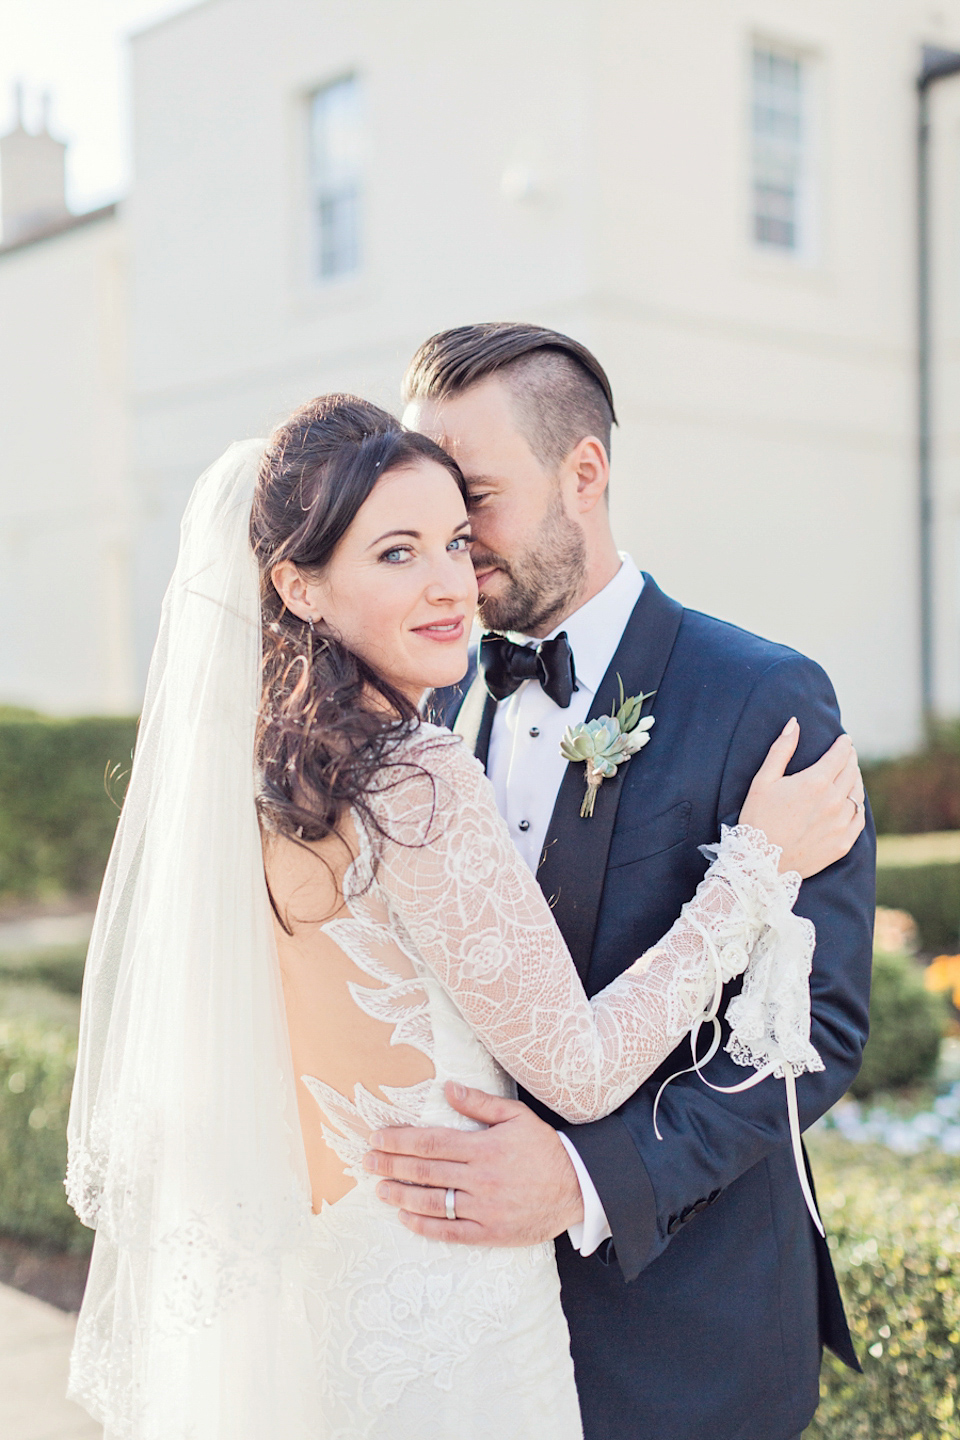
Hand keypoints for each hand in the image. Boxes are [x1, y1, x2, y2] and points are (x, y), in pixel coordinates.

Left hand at [363, 1081, 583, 1244]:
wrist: (577, 1187)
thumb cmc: (544, 1148)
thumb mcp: (516, 1116)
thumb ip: (480, 1103)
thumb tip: (448, 1088)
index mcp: (484, 1147)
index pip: (431, 1143)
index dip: (401, 1141)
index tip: (378, 1138)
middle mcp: (480, 1178)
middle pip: (426, 1172)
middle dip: (392, 1165)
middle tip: (367, 1162)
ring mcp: (485, 1208)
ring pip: (433, 1202)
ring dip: (401, 1195)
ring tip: (380, 1189)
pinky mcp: (491, 1233)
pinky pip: (451, 1232)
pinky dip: (425, 1226)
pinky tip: (406, 1217)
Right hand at [739, 718, 864, 877]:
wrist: (760, 863)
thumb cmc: (757, 818)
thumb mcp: (763, 780)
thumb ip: (781, 750)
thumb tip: (794, 723)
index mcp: (815, 782)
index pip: (840, 755)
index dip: (844, 744)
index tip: (845, 739)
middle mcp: (833, 801)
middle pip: (852, 771)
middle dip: (850, 759)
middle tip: (847, 754)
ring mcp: (841, 824)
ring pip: (858, 794)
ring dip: (856, 780)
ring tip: (850, 775)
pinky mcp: (843, 843)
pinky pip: (859, 819)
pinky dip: (858, 806)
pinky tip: (852, 802)